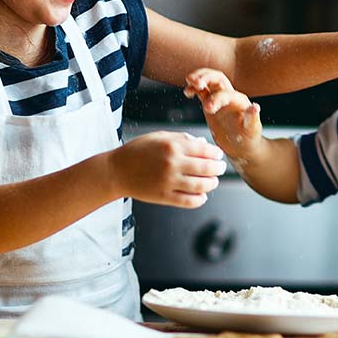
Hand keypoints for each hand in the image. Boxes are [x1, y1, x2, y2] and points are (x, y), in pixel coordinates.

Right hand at [109, 131, 225, 207]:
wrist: (116, 171)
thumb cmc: (138, 151)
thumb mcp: (159, 137)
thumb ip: (181, 139)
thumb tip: (202, 144)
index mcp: (172, 146)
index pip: (204, 150)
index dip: (215, 154)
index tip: (218, 155)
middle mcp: (172, 164)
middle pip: (206, 168)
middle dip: (218, 168)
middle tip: (221, 168)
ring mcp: (169, 182)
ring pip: (201, 186)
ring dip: (212, 184)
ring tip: (213, 182)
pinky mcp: (164, 197)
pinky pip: (189, 201)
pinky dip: (200, 199)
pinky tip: (202, 195)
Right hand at [184, 68, 263, 164]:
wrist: (243, 145)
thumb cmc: (249, 138)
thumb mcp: (252, 130)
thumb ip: (252, 118)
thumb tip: (255, 107)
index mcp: (239, 101)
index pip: (226, 93)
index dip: (216, 98)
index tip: (207, 108)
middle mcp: (230, 96)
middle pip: (217, 77)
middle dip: (206, 77)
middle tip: (195, 83)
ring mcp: (220, 98)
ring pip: (208, 81)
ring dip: (199, 78)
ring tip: (189, 81)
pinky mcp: (211, 103)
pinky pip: (201, 91)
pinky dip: (194, 88)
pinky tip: (187, 92)